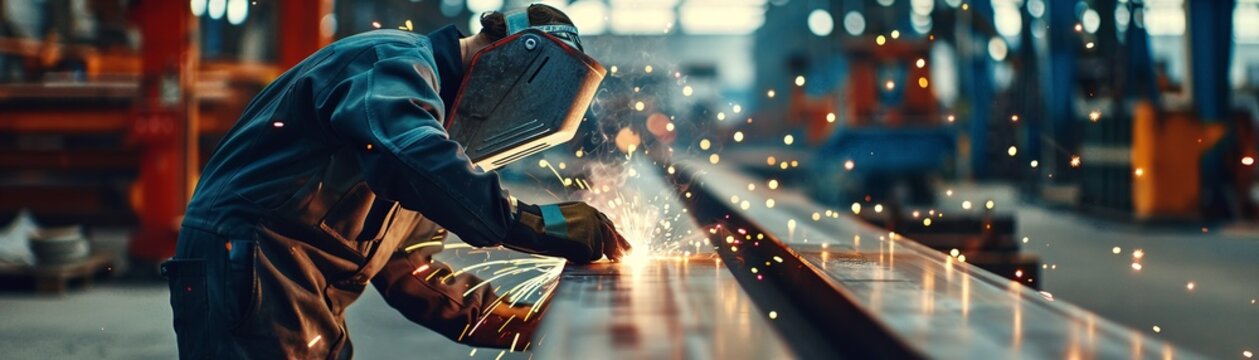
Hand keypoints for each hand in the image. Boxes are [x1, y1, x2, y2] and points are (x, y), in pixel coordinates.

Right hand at [503, 201, 630, 263]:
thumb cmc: (542, 224)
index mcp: (588, 210)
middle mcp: (594, 217)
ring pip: (596, 252)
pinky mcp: (587, 242)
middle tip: (622, 259)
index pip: (609, 226)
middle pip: (611, 239)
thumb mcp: (566, 219)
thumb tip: (596, 243)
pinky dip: (576, 259)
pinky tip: (564, 250)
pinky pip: (586, 259)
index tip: (627, 250)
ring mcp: (592, 230)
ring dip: (584, 255)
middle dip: (615, 251)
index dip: (617, 239)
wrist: (531, 225)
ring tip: (566, 246)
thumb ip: (583, 227)